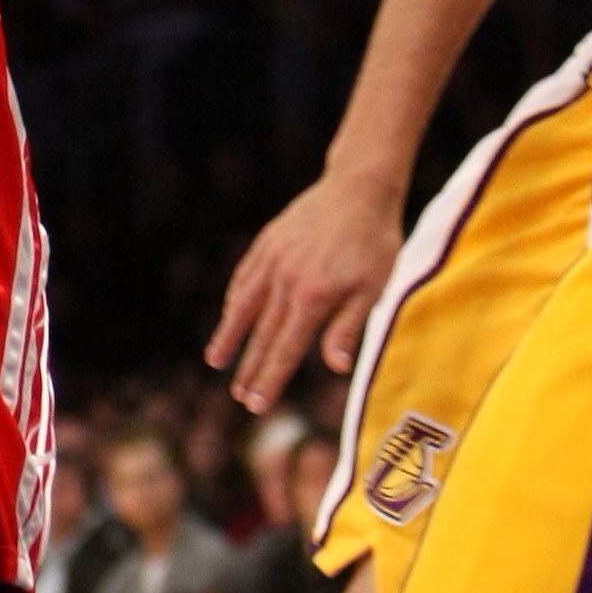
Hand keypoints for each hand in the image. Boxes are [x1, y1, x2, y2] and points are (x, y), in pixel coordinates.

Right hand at [207, 169, 406, 414]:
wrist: (359, 188)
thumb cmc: (375, 242)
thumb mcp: (373, 287)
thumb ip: (348, 327)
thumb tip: (336, 367)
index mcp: (313, 298)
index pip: (286, 349)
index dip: (270, 379)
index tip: (257, 404)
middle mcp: (286, 282)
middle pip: (262, 335)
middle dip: (250, 369)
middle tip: (239, 397)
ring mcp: (272, 261)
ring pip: (244, 307)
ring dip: (230, 337)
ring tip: (215, 361)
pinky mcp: (267, 243)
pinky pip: (244, 278)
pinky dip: (235, 300)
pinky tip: (229, 315)